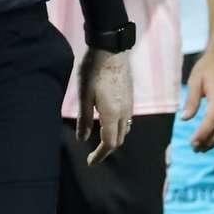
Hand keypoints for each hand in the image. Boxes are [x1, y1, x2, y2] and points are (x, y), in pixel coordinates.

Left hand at [78, 48, 134, 164]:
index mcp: (112, 114)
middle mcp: (125, 112)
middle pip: (119, 139)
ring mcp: (130, 105)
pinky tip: (107, 124)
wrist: (111, 51)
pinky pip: (127, 120)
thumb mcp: (83, 96)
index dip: (100, 155)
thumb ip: (84, 119)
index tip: (90, 162)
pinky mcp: (130, 97)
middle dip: (106, 150)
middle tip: (93, 155)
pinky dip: (118, 128)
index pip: (110, 143)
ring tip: (100, 142)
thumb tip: (82, 139)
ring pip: (125, 130)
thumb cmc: (93, 72)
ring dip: (114, 139)